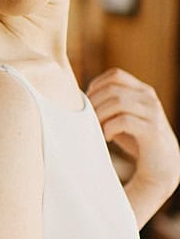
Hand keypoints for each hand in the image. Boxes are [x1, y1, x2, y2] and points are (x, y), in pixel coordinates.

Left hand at [88, 68, 179, 207]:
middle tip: (88, 120)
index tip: (88, 102)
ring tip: (98, 128)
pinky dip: (109, 128)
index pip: (116, 75)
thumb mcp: (121, 116)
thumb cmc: (135, 138)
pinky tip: (108, 137)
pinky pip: (124, 121)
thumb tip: (77, 98)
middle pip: (113, 89)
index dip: (96, 85)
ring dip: (100, 115)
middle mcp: (149, 98)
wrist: (161, 163)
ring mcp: (152, 113)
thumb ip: (108, 104)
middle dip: (94, 103)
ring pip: (118, 102)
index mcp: (142, 91)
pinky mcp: (152, 130)